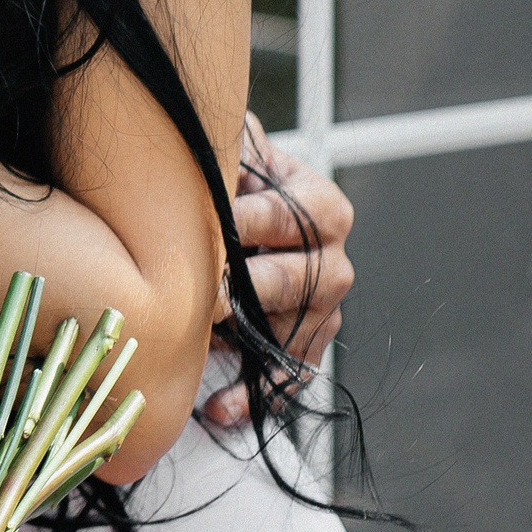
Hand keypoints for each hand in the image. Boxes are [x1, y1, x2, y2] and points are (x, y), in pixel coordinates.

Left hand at [203, 114, 354, 427]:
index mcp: (322, 207)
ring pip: (292, 332)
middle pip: (295, 280)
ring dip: (246, 345)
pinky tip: (218, 408)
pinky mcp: (307, 346)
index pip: (285, 217)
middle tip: (205, 292)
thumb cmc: (238, 181)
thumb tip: (210, 123)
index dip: (244, 221)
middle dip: (246, 286)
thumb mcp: (240, 149)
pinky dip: (252, 397)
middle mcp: (332, 261)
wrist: (252, 214)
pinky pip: (287, 380)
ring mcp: (324, 310)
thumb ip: (230, 136)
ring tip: (200, 347)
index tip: (209, 228)